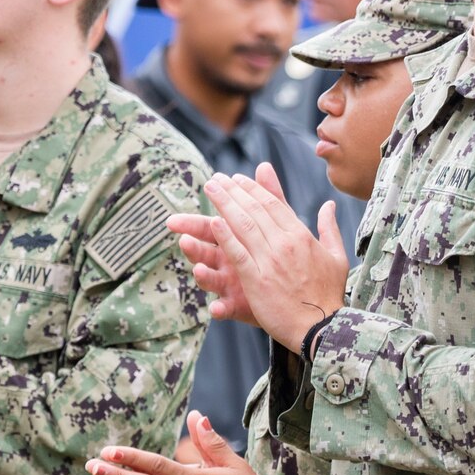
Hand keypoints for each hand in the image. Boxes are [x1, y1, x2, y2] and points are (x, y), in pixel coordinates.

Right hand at [167, 163, 288, 327]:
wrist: (297, 298)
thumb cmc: (280, 260)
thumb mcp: (276, 228)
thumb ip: (269, 200)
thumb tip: (263, 166)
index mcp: (235, 242)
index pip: (216, 224)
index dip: (209, 213)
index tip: (205, 191)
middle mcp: (228, 262)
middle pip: (206, 249)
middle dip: (194, 240)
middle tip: (177, 229)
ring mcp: (231, 285)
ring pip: (211, 278)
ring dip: (202, 273)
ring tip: (197, 269)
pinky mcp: (239, 307)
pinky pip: (227, 308)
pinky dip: (220, 308)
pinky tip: (216, 309)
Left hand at [202, 172, 346, 348]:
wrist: (322, 326)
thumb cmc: (329, 293)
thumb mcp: (336, 256)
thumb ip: (329, 228)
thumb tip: (329, 205)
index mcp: (302, 236)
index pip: (274, 204)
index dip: (254, 189)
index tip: (238, 179)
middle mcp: (285, 243)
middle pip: (255, 209)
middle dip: (234, 191)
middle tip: (217, 179)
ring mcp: (270, 261)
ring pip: (244, 225)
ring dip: (225, 204)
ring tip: (210, 189)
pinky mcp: (257, 280)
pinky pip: (238, 253)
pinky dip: (226, 236)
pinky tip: (214, 221)